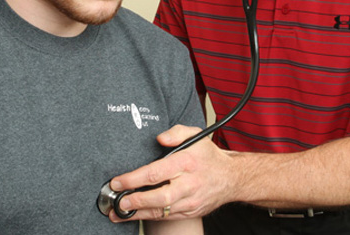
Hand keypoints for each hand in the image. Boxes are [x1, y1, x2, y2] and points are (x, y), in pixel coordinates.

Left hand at [109, 125, 233, 221]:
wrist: (232, 178)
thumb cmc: (209, 157)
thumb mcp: (196, 135)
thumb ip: (176, 132)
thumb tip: (159, 138)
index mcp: (187, 163)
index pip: (156, 172)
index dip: (134, 179)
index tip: (117, 181)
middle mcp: (189, 184)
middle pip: (159, 197)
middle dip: (136, 201)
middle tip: (117, 201)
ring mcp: (190, 201)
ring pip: (162, 211)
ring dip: (138, 213)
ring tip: (118, 213)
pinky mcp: (190, 212)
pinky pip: (167, 217)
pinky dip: (150, 217)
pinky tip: (136, 214)